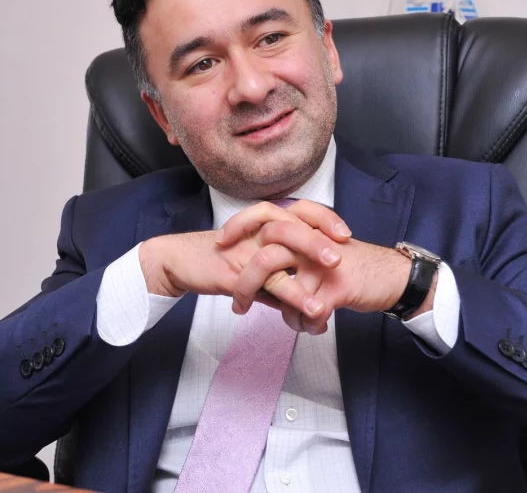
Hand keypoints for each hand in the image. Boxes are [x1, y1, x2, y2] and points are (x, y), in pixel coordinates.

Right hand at [139, 203, 349, 318]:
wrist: (179, 261)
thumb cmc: (217, 259)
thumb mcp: (252, 263)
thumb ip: (277, 276)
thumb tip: (302, 294)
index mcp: (265, 223)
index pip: (300, 211)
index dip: (324, 219)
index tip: (346, 234)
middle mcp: (257, 232)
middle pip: (293, 228)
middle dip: (318, 242)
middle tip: (340, 258)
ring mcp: (245, 251)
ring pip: (279, 260)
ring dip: (304, 282)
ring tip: (324, 303)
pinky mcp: (233, 272)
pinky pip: (262, 286)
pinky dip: (282, 301)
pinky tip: (297, 315)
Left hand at [221, 201, 428, 333]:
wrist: (393, 277)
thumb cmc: (354, 268)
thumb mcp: (320, 251)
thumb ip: (293, 255)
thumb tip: (261, 270)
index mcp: (305, 228)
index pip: (264, 214)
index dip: (240, 224)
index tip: (221, 242)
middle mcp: (311, 241)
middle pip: (265, 259)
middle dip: (245, 287)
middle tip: (239, 307)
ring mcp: (324, 264)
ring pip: (285, 293)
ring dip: (286, 315)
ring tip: (293, 323)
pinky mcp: (337, 287)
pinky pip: (308, 312)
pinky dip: (307, 326)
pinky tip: (316, 327)